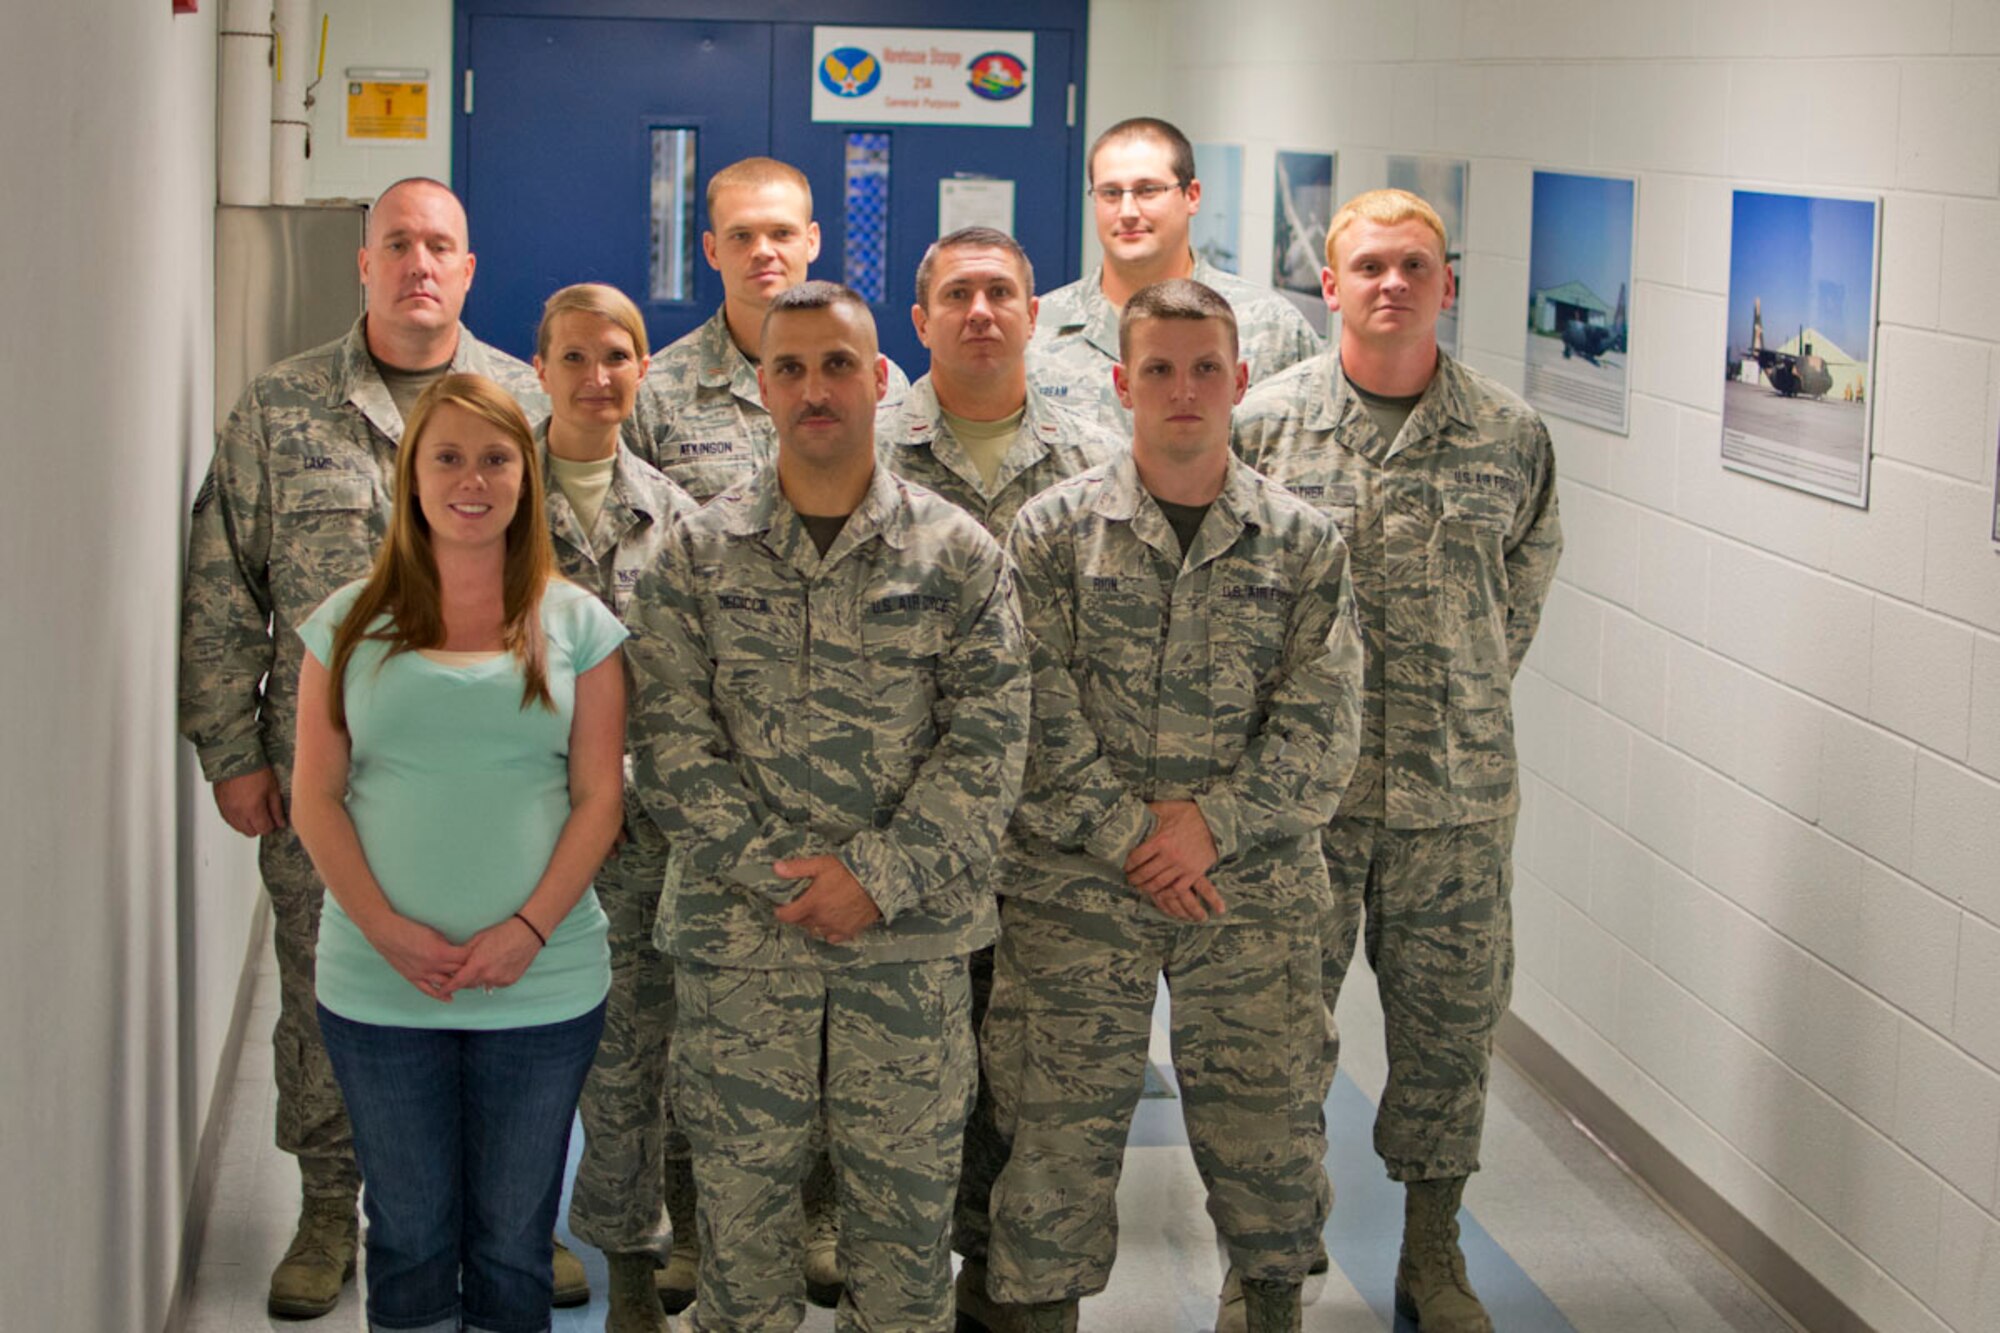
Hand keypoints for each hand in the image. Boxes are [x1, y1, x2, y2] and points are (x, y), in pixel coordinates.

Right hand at [213, 768, 285, 836]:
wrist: (234, 756)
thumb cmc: (254, 769)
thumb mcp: (272, 788)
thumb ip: (276, 809)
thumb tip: (280, 823)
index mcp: (252, 809)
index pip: (264, 830)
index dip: (271, 826)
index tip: (274, 819)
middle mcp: (238, 813)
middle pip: (251, 832)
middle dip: (260, 826)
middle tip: (265, 814)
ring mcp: (227, 809)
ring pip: (239, 828)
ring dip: (248, 824)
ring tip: (254, 810)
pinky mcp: (220, 805)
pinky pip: (229, 820)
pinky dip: (237, 818)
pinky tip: (243, 808)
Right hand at [367, 915, 472, 1002]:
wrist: (386, 933)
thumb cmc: (410, 929)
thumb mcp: (434, 933)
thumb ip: (447, 945)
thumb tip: (459, 953)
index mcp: (440, 952)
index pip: (465, 959)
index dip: (475, 958)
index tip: (482, 958)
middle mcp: (432, 966)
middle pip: (458, 972)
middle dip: (470, 972)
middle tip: (480, 972)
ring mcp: (422, 974)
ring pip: (446, 983)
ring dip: (458, 984)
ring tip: (470, 984)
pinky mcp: (413, 978)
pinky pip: (428, 990)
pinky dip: (440, 995)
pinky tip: (450, 998)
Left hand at [443, 915, 544, 994]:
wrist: (527, 933)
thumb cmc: (503, 932)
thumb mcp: (479, 939)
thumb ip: (466, 953)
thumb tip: (456, 962)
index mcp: (478, 964)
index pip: (458, 981)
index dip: (448, 988)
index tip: (441, 991)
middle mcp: (488, 975)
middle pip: (470, 984)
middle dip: (465, 979)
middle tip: (467, 968)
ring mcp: (500, 980)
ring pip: (483, 983)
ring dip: (481, 977)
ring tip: (487, 962)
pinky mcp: (510, 980)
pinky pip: (496, 983)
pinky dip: (493, 977)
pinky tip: (498, 964)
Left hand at [771, 856, 882, 944]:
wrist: (878, 880)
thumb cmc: (849, 870)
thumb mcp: (821, 864)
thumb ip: (797, 868)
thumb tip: (775, 868)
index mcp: (812, 904)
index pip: (787, 916)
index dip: (781, 912)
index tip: (781, 907)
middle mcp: (822, 919)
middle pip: (801, 923)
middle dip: (798, 915)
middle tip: (803, 904)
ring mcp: (836, 927)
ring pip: (816, 931)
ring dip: (813, 923)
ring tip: (817, 912)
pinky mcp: (849, 931)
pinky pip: (832, 937)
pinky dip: (829, 931)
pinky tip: (832, 921)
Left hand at [1124, 801, 1225, 919]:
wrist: (1216, 821)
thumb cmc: (1190, 814)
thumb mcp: (1166, 808)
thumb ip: (1148, 811)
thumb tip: (1131, 813)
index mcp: (1160, 839)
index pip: (1136, 858)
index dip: (1127, 864)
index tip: (1124, 866)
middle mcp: (1169, 855)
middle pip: (1145, 873)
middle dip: (1134, 878)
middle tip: (1130, 879)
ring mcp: (1182, 866)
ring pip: (1158, 884)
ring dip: (1146, 888)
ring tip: (1141, 886)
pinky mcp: (1193, 873)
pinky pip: (1176, 889)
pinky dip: (1165, 894)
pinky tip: (1159, 893)